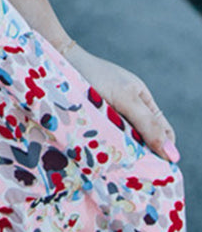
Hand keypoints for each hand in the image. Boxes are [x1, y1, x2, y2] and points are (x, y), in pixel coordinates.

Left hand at [61, 42, 179, 163]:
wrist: (58, 62)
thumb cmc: (95, 75)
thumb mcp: (126, 99)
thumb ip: (148, 124)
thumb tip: (172, 155)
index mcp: (143, 101)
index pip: (163, 133)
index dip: (164, 151)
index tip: (156, 170)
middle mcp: (128, 110)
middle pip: (143, 141)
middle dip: (139, 155)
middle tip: (130, 169)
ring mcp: (109, 117)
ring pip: (123, 144)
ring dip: (120, 153)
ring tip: (113, 162)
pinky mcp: (91, 123)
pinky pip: (104, 141)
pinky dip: (104, 148)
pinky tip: (98, 154)